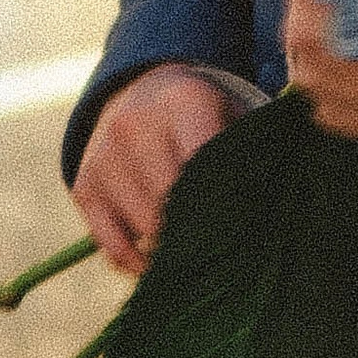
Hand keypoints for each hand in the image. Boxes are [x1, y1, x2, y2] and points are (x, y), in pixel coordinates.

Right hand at [73, 64, 246, 275]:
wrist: (142, 95)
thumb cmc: (206, 118)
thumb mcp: (235, 117)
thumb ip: (254, 156)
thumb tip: (274, 214)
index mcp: (184, 102)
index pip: (205, 166)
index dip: (225, 206)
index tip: (243, 231)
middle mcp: (135, 125)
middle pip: (173, 202)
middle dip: (200, 232)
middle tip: (226, 253)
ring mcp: (104, 157)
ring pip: (144, 228)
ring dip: (172, 250)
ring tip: (199, 255)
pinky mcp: (84, 186)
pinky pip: (110, 244)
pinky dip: (136, 262)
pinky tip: (159, 263)